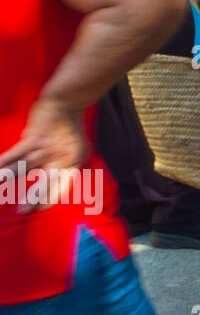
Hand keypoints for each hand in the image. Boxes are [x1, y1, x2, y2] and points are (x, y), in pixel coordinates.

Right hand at [0, 98, 86, 213]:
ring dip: (8, 180)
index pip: (62, 185)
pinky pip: (15, 154)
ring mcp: (47, 147)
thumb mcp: (77, 149)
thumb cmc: (70, 129)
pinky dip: (2, 163)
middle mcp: (62, 157)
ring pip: (23, 168)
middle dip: (34, 197)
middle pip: (46, 181)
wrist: (67, 102)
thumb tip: (51, 184)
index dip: (49, 199)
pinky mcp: (34, 138)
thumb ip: (65, 167)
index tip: (38, 210)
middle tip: (23, 212)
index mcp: (73, 162)